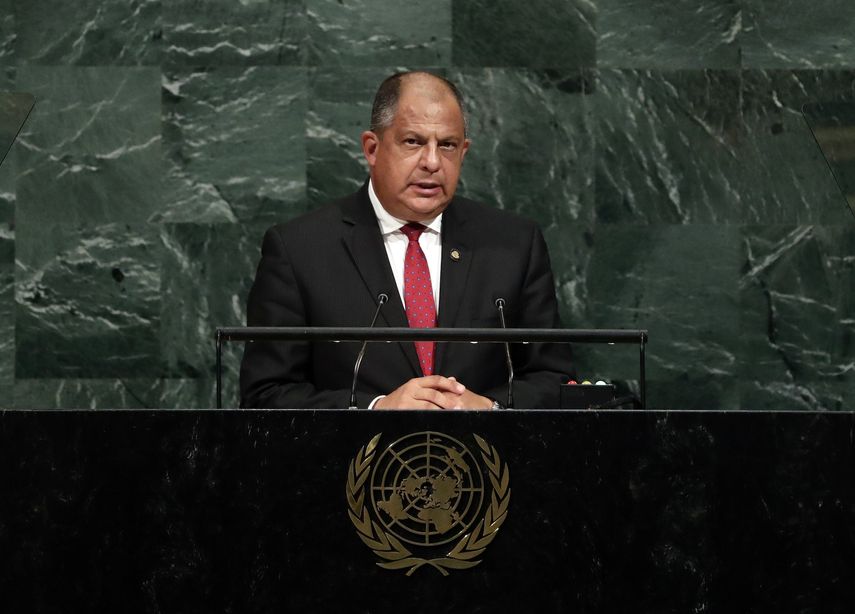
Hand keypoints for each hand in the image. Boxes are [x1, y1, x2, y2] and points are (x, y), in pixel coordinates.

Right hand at [374, 376, 492, 409]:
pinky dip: (432, 418)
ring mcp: (407, 402)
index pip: (436, 380)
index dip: (450, 384)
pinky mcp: (404, 413)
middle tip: (459, 406)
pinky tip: (440, 420)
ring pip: (429, 406)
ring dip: (443, 410)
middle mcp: (411, 390)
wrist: (382, 408)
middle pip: (434, 394)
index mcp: (416, 382)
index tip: (462, 389)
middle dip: (449, 400)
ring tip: (453, 414)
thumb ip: (432, 385)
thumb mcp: (415, 389)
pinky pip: (422, 415)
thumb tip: (453, 380)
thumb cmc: (402, 399)